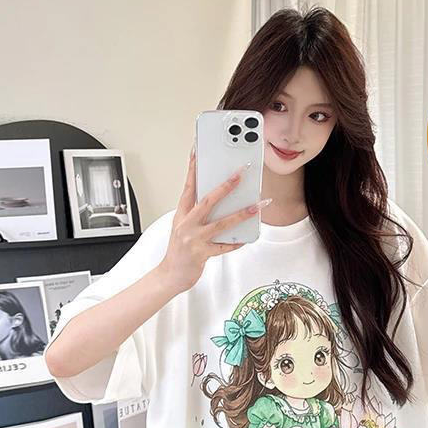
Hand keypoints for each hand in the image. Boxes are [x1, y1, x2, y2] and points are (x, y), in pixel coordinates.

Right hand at [159, 142, 271, 292]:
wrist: (170, 274)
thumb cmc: (179, 250)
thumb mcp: (183, 227)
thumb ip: (197, 213)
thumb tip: (219, 199)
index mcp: (182, 214)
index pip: (188, 187)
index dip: (193, 169)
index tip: (198, 152)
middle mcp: (187, 224)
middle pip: (207, 201)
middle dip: (225, 186)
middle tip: (240, 174)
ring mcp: (194, 239)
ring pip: (221, 223)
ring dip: (241, 214)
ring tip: (257, 206)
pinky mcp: (202, 254)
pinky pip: (224, 246)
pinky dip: (236, 242)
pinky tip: (247, 237)